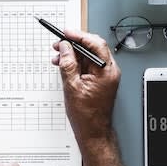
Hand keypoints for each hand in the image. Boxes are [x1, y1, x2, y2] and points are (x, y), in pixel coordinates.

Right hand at [52, 29, 126, 165]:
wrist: (93, 132)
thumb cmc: (87, 115)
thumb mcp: (72, 86)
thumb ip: (68, 64)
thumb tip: (65, 47)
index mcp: (106, 71)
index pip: (95, 44)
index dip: (79, 36)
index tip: (66, 33)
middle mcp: (108, 71)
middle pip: (92, 48)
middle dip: (74, 44)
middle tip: (59, 44)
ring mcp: (104, 75)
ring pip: (88, 56)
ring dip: (72, 54)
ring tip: (58, 57)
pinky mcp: (99, 80)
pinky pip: (87, 65)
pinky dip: (75, 63)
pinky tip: (64, 65)